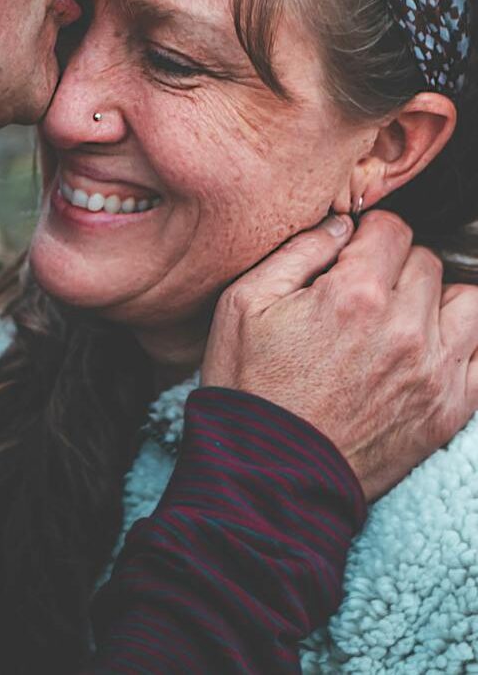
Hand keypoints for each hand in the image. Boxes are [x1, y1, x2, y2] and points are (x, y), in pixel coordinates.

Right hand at [202, 210, 477, 500]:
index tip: (349, 254)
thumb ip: (295, 252)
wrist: (270, 472)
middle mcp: (405, 328)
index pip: (391, 230)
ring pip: (469, 302)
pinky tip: (428, 349)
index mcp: (353, 296)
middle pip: (427, 262)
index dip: (366, 235)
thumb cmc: (249, 387)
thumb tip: (339, 226)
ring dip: (439, 300)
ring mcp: (435, 371)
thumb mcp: (242, 304)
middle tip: (362, 292)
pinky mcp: (451, 408)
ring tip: (404, 317)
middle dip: (395, 267)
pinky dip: (465, 343)